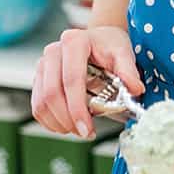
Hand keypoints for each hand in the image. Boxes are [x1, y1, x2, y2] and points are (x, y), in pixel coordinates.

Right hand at [30, 24, 144, 137]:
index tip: (87, 129)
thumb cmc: (109, 46)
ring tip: (78, 130)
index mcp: (74, 41)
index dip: (77, 108)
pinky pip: (37, 105)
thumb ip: (128, 70)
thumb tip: (135, 89)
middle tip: (85, 133)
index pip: (71, 79)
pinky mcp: (39, 77)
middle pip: (52, 93)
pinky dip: (50, 121)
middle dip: (67, 120)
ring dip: (57, 123)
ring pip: (41, 102)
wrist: (98, 40)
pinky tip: (67, 125)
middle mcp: (54, 51)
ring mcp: (43, 64)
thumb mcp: (123, 53)